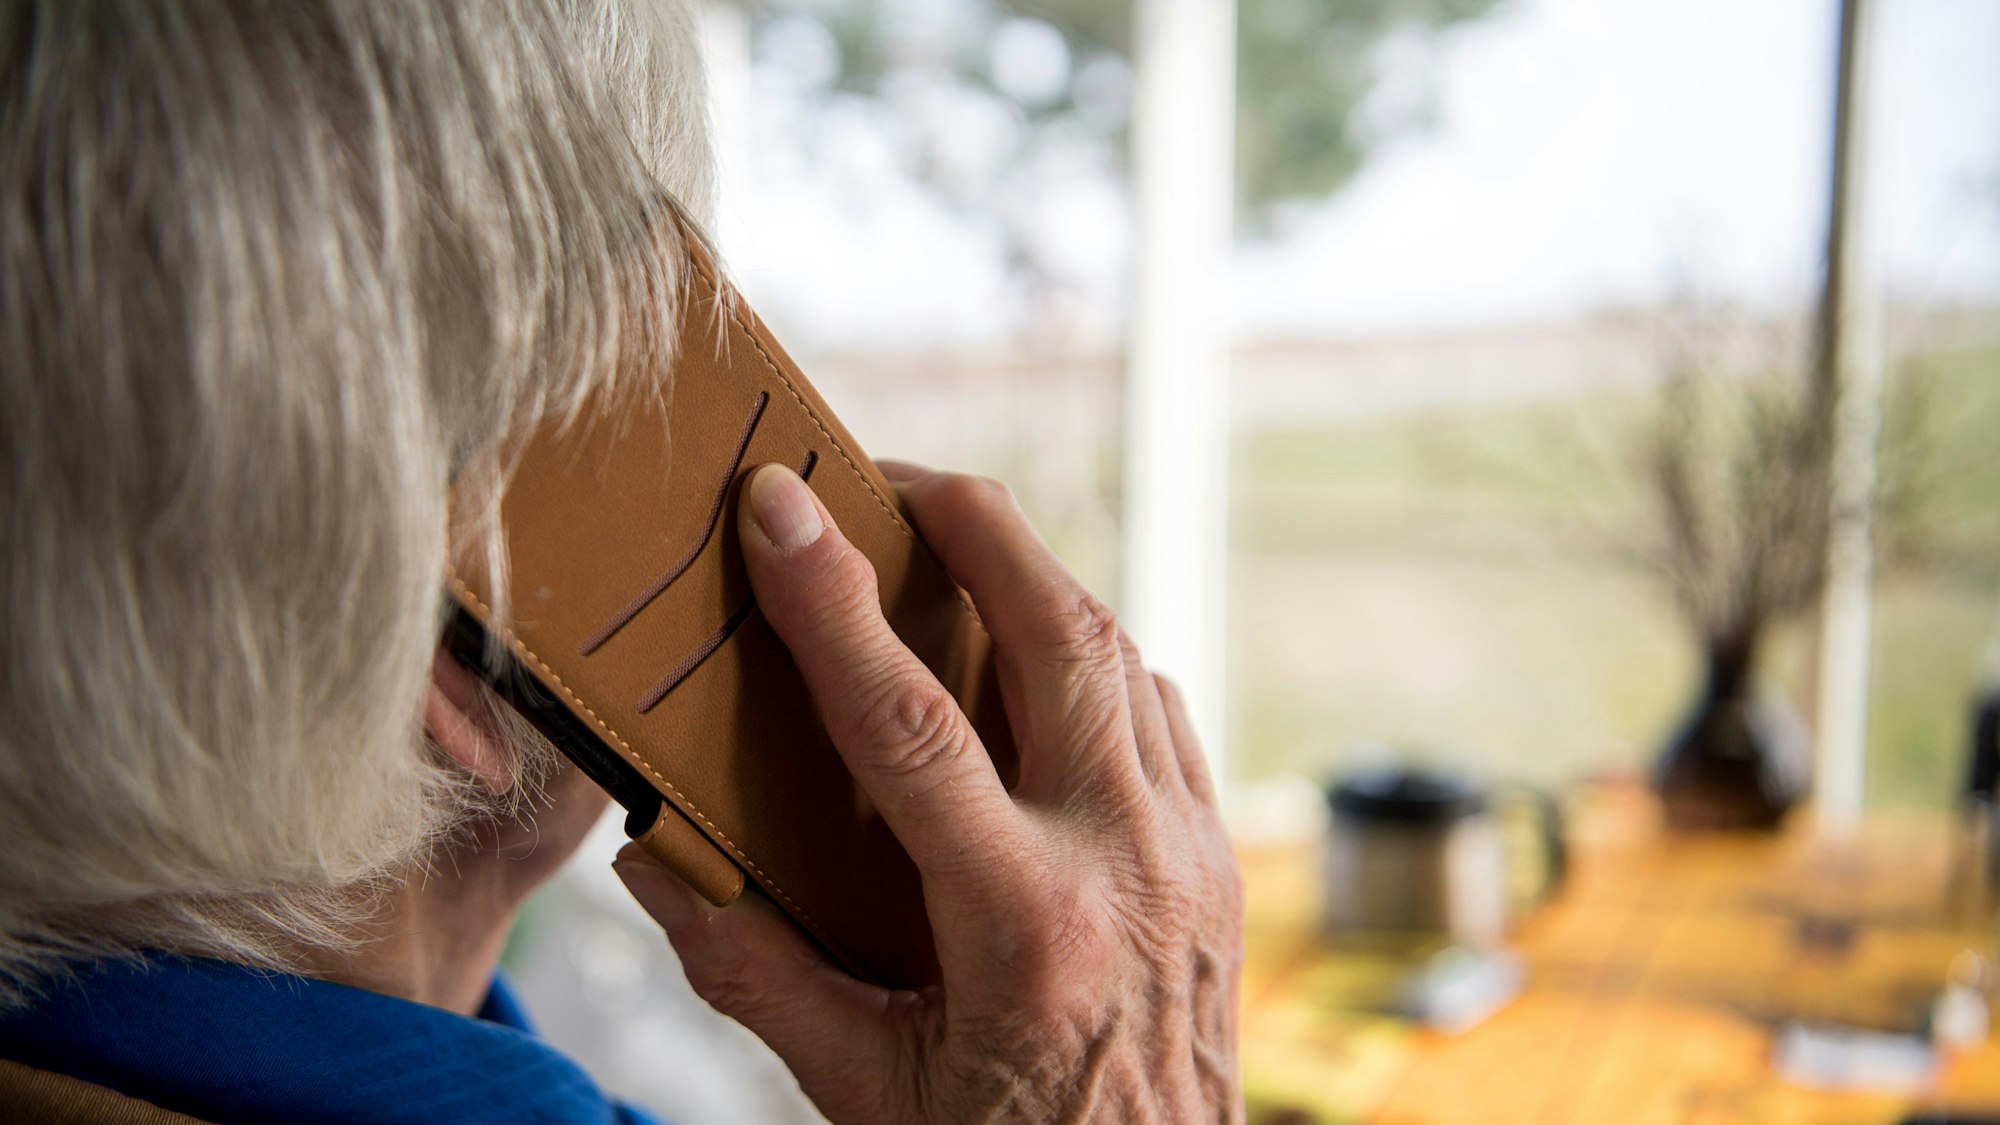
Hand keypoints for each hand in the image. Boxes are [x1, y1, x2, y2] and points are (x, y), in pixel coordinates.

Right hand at [614, 461, 1243, 1122]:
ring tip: (954, 545)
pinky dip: (1096, 656)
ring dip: (1037, 579)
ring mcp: (1192, 854)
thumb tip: (658, 862)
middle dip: (976, 524)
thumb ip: (756, 973)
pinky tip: (1038, 657)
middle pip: (1061, 633)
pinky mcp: (1219, 858)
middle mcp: (1127, 865)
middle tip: (889, 475)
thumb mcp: (862, 1090)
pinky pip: (1160, 711)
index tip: (776, 504)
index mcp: (1024, 927)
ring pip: (1124, 654)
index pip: (910, 723)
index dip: (830, 601)